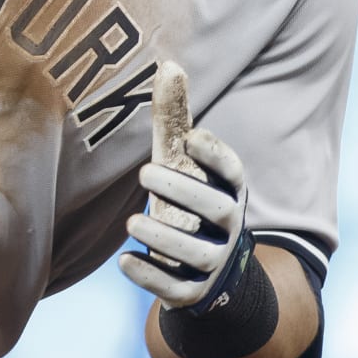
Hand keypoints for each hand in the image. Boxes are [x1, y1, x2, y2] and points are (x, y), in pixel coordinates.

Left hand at [119, 126, 251, 313]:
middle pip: (218, 210)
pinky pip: (177, 289)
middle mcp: (228, 228)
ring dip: (165, 237)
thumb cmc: (188, 199)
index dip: (216, 155)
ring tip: (131, 222)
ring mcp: (214, 263)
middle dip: (183, 192)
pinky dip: (151, 277)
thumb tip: (168, 64)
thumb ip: (174, 120)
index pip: (233, 172)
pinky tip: (123, 261)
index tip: (191, 138)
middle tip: (143, 173)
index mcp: (228, 191)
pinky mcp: (193, 292)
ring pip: (199, 254)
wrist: (207, 271)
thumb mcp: (180, 163)